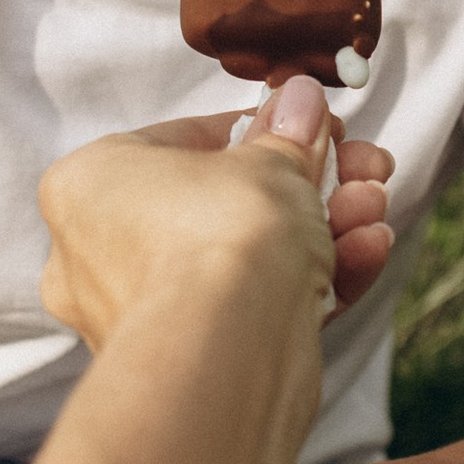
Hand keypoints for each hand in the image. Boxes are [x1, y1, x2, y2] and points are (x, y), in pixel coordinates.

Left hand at [38, 81, 393, 356]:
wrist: (228, 350)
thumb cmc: (221, 238)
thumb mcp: (270, 161)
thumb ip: (287, 133)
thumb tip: (298, 102)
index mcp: (91, 184)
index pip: (183, 143)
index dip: (263, 131)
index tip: (314, 125)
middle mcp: (100, 253)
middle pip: (226, 204)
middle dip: (309, 185)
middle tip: (361, 168)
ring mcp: (143, 314)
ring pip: (247, 259)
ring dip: (324, 228)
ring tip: (373, 208)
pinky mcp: (191, 361)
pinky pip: (253, 307)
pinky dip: (313, 280)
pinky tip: (367, 251)